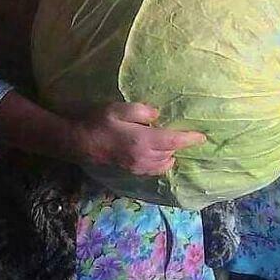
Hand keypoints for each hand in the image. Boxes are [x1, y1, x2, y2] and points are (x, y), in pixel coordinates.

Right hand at [71, 102, 206, 175]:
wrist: (77, 142)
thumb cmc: (97, 122)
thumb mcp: (118, 109)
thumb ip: (141, 111)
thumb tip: (157, 116)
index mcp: (143, 140)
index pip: (174, 141)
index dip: (189, 139)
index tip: (202, 137)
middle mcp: (144, 157)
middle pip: (171, 154)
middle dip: (179, 146)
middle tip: (182, 135)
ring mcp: (137, 166)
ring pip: (163, 164)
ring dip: (169, 155)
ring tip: (169, 144)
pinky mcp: (130, 170)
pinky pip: (153, 169)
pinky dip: (160, 163)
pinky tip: (156, 154)